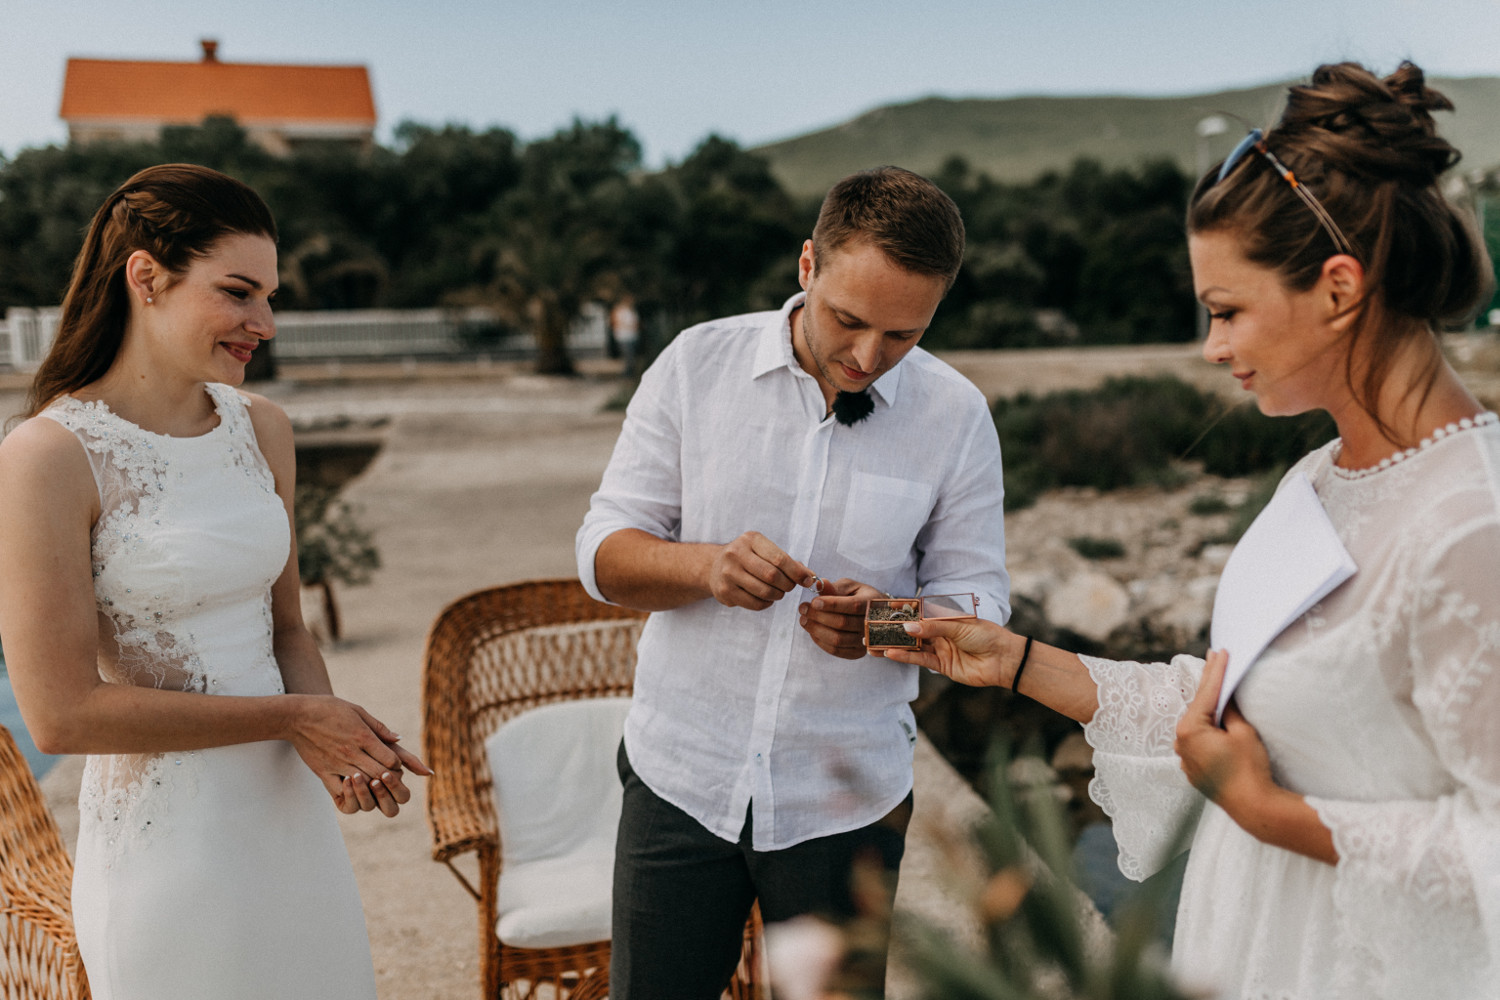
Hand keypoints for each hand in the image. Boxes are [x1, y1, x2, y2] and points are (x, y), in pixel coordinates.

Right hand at [288, 695, 432, 816]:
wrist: (297, 716)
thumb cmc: (329, 709)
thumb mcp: (357, 711)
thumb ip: (378, 727)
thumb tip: (398, 739)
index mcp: (363, 736)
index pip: (390, 759)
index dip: (397, 764)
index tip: (395, 763)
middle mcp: (352, 752)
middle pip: (380, 774)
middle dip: (389, 778)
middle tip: (389, 777)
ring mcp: (337, 764)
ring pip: (363, 784)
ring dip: (372, 786)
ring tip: (374, 783)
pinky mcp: (323, 772)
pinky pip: (339, 791)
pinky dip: (350, 793)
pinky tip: (353, 788)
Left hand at [332, 739, 433, 815]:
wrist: (328, 728)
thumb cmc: (361, 734)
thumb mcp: (384, 744)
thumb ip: (405, 758)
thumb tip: (429, 773)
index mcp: (392, 782)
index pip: (402, 796)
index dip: (395, 788)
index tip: (386, 774)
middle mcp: (378, 793)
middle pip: (390, 809)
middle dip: (384, 795)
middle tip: (376, 779)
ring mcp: (360, 797)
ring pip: (368, 808)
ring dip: (364, 794)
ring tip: (356, 775)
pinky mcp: (343, 797)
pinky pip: (350, 807)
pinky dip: (350, 796)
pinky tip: (346, 779)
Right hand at [707, 531, 813, 609]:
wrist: (714, 566)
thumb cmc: (748, 558)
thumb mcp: (765, 551)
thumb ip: (788, 562)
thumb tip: (810, 577)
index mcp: (750, 540)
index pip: (779, 558)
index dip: (796, 572)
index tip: (807, 580)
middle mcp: (736, 554)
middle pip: (772, 576)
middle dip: (787, 585)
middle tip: (790, 587)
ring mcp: (728, 573)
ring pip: (764, 591)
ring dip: (778, 595)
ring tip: (778, 592)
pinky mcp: (724, 591)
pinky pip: (755, 603)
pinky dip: (766, 603)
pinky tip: (766, 598)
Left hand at [798, 578, 884, 658]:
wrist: (871, 615)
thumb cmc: (858, 596)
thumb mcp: (849, 587)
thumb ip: (835, 587)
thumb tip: (819, 584)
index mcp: (873, 603)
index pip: (853, 605)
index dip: (832, 604)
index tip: (814, 601)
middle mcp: (872, 625)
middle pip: (842, 623)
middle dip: (818, 616)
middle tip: (803, 608)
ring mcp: (865, 641)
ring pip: (837, 640)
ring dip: (816, 630)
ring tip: (804, 619)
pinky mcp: (857, 653)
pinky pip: (836, 650)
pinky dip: (820, 641)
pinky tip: (812, 631)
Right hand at [874, 617, 1013, 688]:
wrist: (1003, 660)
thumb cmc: (986, 635)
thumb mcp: (959, 626)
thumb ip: (932, 628)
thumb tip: (907, 629)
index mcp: (944, 618)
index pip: (919, 613)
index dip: (903, 611)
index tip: (884, 609)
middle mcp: (939, 632)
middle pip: (912, 631)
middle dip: (893, 630)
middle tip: (872, 629)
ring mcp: (939, 649)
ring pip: (912, 646)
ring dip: (894, 646)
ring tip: (874, 644)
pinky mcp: (940, 665)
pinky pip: (919, 660)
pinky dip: (905, 657)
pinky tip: (890, 654)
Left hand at [1174, 649, 1274, 810]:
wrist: (1253, 806)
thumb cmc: (1249, 768)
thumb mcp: (1243, 732)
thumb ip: (1230, 711)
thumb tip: (1225, 698)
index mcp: (1189, 730)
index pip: (1206, 693)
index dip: (1216, 671)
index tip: (1220, 651)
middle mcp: (1180, 743)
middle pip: (1199, 708)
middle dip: (1209, 686)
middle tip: (1216, 659)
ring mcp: (1185, 758)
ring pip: (1198, 725)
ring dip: (1207, 709)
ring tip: (1217, 685)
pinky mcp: (1194, 769)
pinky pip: (1200, 743)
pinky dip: (1207, 731)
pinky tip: (1216, 720)